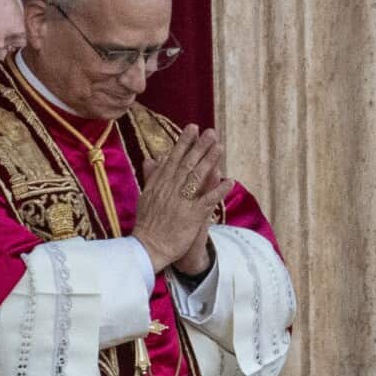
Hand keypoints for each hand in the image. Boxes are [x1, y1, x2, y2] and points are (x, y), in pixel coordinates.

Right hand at [132, 124, 232, 271]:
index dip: (184, 142)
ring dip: (209, 161)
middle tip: (211, 132)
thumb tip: (151, 158)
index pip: (173, 158)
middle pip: (187, 163)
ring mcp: (181, 201)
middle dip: (200, 146)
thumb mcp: (145, 196)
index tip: (193, 128)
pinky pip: (208, 200)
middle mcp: (170, 189)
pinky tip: (230, 180)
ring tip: (220, 148)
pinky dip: (218, 190)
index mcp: (159, 184)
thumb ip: (151, 177)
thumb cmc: (147, 224)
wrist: (148, 247)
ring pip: (197, 177)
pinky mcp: (191, 215)